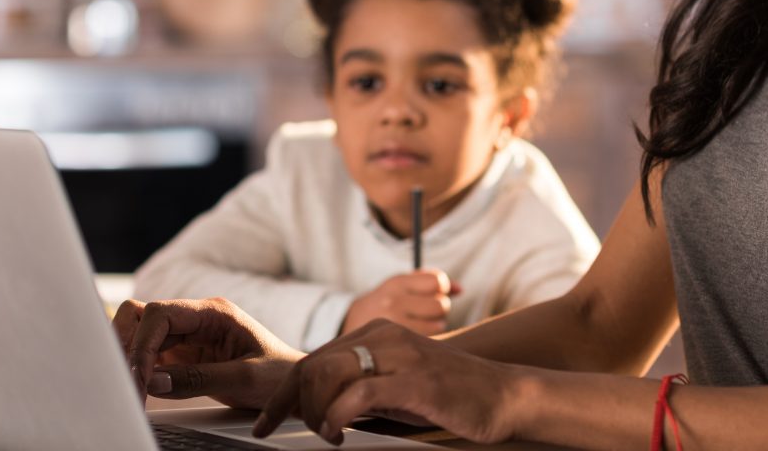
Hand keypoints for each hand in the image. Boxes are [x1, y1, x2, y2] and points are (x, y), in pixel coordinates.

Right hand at [114, 297, 302, 409]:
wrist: (293, 387)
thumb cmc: (279, 376)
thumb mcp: (244, 378)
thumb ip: (198, 379)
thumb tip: (153, 382)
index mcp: (213, 312)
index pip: (160, 313)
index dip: (142, 343)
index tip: (139, 377)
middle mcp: (196, 319)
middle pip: (142, 317)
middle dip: (128, 347)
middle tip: (128, 383)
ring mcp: (188, 337)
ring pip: (141, 335)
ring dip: (131, 359)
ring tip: (131, 390)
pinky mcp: (183, 357)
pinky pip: (150, 356)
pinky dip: (139, 371)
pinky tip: (140, 391)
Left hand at [253, 319, 526, 445]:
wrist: (503, 395)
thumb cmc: (448, 396)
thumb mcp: (394, 386)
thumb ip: (359, 388)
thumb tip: (316, 408)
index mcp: (375, 332)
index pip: (312, 359)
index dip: (282, 395)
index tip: (264, 425)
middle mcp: (383, 335)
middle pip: (311, 365)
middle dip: (292, 406)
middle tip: (298, 434)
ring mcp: (398, 355)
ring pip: (327, 375)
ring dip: (314, 412)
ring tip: (326, 434)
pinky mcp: (413, 380)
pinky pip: (358, 394)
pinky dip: (336, 417)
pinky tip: (337, 434)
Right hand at [341, 269, 461, 335]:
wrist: (348, 329)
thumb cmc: (385, 304)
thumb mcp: (401, 286)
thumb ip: (431, 283)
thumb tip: (462, 289)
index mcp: (396, 283)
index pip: (437, 282)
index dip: (442, 288)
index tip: (435, 294)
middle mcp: (393, 302)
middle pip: (441, 305)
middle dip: (440, 309)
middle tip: (429, 314)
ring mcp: (394, 326)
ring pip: (438, 326)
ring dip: (436, 326)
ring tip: (420, 327)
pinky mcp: (396, 347)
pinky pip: (430, 342)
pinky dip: (429, 342)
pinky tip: (417, 341)